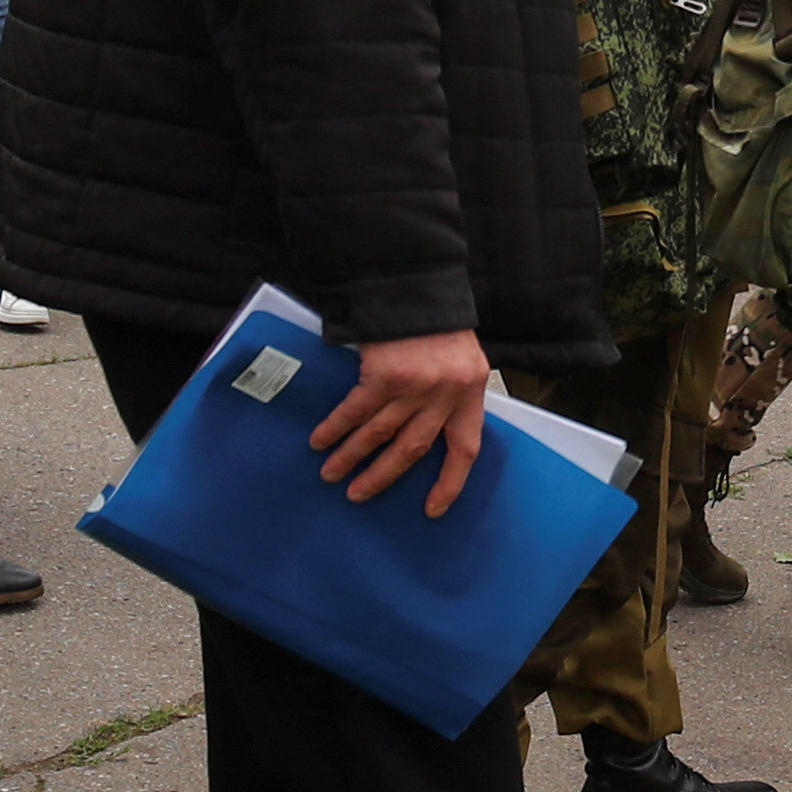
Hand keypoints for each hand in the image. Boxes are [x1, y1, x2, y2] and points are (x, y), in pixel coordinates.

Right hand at [318, 329, 493, 515]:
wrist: (414, 283)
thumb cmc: (437, 322)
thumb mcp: (460, 360)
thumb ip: (451, 394)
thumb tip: (432, 432)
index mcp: (471, 391)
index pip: (465, 448)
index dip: (450, 482)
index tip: (432, 509)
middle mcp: (446, 393)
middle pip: (414, 449)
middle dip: (384, 476)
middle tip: (359, 495)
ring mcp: (415, 385)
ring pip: (380, 434)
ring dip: (352, 456)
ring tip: (332, 473)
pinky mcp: (384, 373)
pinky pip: (356, 411)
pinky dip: (336, 428)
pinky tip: (320, 440)